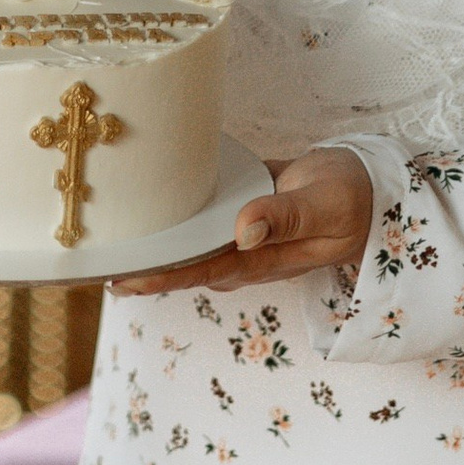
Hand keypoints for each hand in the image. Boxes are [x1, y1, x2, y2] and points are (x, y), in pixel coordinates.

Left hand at [113, 146, 374, 295]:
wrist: (369, 185)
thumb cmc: (353, 198)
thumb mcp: (327, 207)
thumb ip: (288, 218)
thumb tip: (242, 231)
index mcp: (264, 258)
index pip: (202, 271)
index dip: (162, 277)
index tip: (123, 279)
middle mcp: (246, 251)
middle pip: (185, 264)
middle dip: (143, 268)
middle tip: (94, 265)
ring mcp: (242, 233)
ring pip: (190, 243)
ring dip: (154, 244)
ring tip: (110, 241)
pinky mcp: (241, 210)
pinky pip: (203, 218)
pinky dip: (176, 214)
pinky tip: (149, 202)